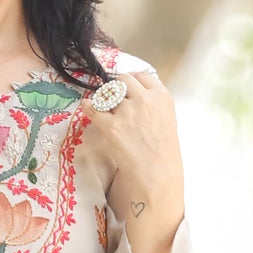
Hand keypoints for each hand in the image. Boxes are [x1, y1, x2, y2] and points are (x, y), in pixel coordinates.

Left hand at [79, 73, 184, 252]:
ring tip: (102, 109)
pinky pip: (93, 108)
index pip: (141, 75)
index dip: (130, 81)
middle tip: (110, 100)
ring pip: (107, 93)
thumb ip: (151, 105)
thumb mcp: (166, 121)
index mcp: (162, 97)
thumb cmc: (162, 153)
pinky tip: (86, 108)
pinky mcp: (111, 127)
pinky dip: (88, 107)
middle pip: (122, 80)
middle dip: (114, 88)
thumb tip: (132, 96)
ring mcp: (127, 112)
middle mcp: (145, 100)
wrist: (157, 176)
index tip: (124, 89)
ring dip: (102, 99)